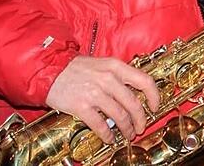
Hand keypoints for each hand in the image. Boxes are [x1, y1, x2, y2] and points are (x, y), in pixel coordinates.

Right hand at [45, 56, 159, 143]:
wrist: (49, 70)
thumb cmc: (76, 68)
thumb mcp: (102, 64)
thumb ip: (118, 75)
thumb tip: (136, 91)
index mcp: (115, 67)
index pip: (144, 81)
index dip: (154, 96)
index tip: (155, 107)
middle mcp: (108, 79)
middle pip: (133, 103)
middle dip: (140, 119)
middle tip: (141, 127)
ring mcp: (95, 93)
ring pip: (120, 116)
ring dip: (126, 129)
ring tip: (127, 134)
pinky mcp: (81, 106)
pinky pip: (100, 125)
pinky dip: (107, 135)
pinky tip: (109, 138)